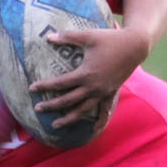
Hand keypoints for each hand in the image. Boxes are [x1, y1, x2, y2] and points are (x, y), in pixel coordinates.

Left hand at [31, 23, 145, 120]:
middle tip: (37, 109)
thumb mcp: (88, 36)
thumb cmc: (110, 39)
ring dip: (69, 119)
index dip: (45, 86)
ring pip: (83, 110)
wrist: (135, 46)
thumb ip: (68, 37)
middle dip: (52, 106)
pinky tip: (94, 131)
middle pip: (68, 100)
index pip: (60, 84)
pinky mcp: (111, 93)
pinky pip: (104, 111)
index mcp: (85, 74)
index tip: (32, 88)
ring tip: (56, 125)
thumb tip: (48, 37)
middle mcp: (93, 87)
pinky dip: (100, 121)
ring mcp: (103, 92)